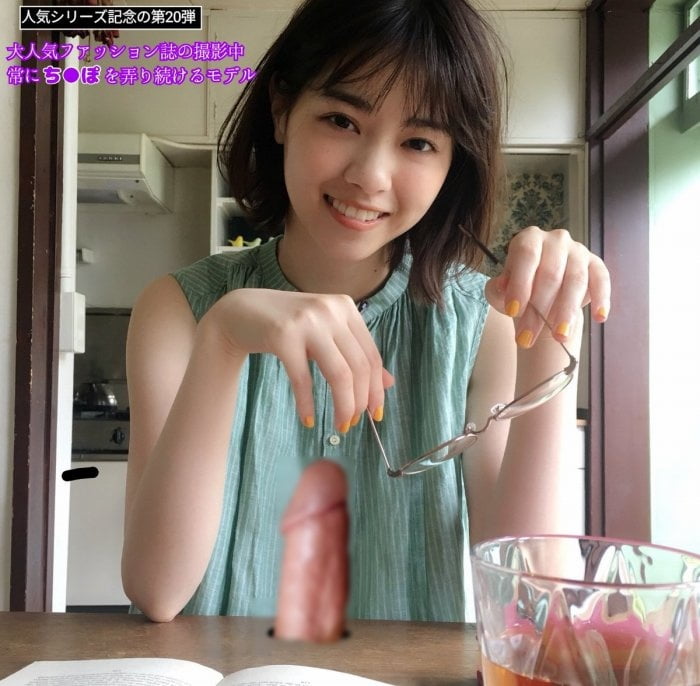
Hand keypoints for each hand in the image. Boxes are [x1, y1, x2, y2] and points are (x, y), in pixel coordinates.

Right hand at [205, 289, 392, 430]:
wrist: (240, 311)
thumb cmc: (287, 326)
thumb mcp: (326, 334)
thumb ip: (355, 353)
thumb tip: (389, 383)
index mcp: (345, 307)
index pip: (372, 355)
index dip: (376, 389)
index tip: (375, 414)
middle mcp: (330, 310)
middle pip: (359, 367)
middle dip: (360, 402)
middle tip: (352, 425)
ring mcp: (308, 321)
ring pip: (339, 374)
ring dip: (343, 406)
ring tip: (340, 426)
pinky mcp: (283, 336)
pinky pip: (303, 379)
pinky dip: (307, 403)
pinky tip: (308, 419)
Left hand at [484, 226, 609, 347]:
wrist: (542, 295)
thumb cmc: (519, 290)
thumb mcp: (500, 291)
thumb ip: (496, 289)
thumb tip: (502, 287)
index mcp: (529, 239)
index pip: (526, 256)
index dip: (520, 283)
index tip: (512, 312)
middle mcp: (556, 240)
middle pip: (550, 274)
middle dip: (538, 310)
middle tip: (527, 338)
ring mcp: (578, 251)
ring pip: (575, 281)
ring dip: (566, 312)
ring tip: (559, 337)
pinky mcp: (596, 265)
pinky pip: (601, 280)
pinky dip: (601, 299)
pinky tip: (599, 318)